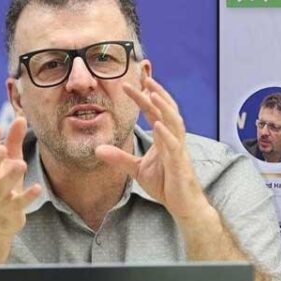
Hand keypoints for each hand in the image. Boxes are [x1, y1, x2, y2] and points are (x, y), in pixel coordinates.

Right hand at [0, 117, 40, 237]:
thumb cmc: (3, 184)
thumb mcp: (8, 162)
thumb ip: (13, 140)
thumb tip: (21, 116)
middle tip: (2, 149)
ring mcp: (0, 197)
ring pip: (2, 187)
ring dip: (11, 176)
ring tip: (21, 164)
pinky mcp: (12, 210)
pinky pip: (19, 203)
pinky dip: (27, 195)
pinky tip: (37, 188)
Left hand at [95, 75, 209, 220]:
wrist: (182, 204)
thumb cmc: (166, 184)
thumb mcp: (137, 169)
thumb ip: (119, 158)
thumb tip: (98, 149)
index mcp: (164, 137)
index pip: (153, 111)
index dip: (143, 96)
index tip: (128, 83)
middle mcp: (173, 138)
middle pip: (166, 109)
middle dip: (156, 92)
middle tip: (143, 77)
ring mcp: (178, 149)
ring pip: (174, 122)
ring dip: (163, 107)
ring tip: (152, 93)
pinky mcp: (180, 163)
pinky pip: (174, 146)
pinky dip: (166, 134)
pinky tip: (158, 125)